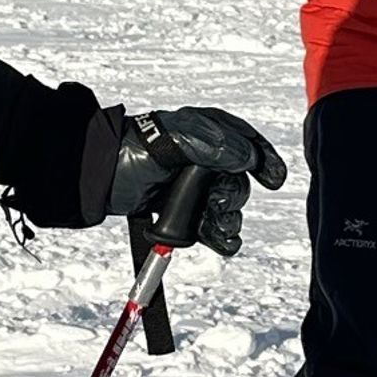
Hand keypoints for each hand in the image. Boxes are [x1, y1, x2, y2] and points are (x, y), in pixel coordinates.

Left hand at [110, 104, 287, 258]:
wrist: (102, 178)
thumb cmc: (136, 150)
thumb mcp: (183, 140)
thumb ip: (220, 147)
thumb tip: (251, 160)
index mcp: (207, 134)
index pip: (247, 144)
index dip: (265, 161)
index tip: (274, 180)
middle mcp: (204, 160)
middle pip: (238, 183)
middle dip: (234, 199)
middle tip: (218, 204)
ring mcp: (193, 188)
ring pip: (228, 209)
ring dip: (228, 221)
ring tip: (218, 228)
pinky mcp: (182, 212)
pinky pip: (211, 227)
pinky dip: (220, 237)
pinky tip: (223, 243)